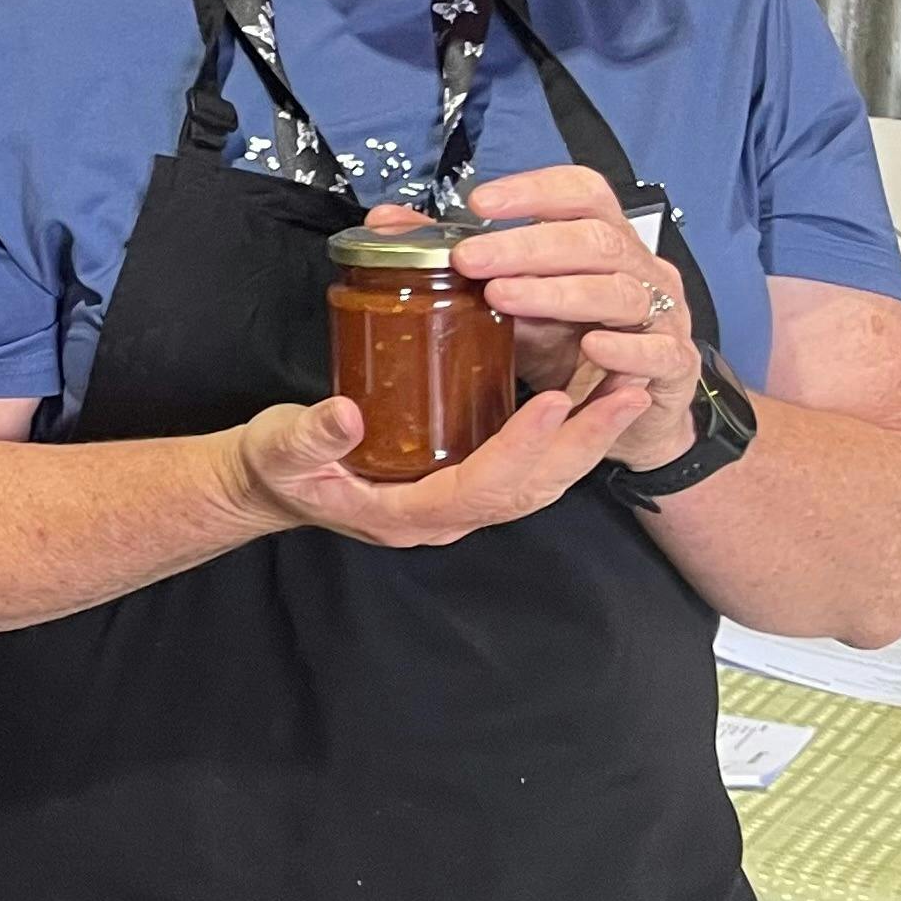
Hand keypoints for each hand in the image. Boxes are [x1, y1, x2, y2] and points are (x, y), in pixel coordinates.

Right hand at [223, 382, 656, 549]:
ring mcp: (461, 500)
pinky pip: (530, 464)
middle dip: (583, 442)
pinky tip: (590, 392)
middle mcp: (447, 515)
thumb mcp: (279, 449)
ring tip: (628, 386)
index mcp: (408, 515)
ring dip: (589, 437)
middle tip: (627, 390)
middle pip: (533, 489)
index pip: (482, 486)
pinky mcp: (466, 474)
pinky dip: (568, 433)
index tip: (552, 401)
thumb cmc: (276, 467)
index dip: (521, 447)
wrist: (272, 483)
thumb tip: (345, 414)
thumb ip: (310, 436)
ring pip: (542, 480)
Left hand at [444, 167, 704, 471]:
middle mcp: (639, 267)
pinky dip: (627, 348)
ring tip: (503, 297)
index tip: (478, 202)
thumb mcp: (511, 298)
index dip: (534, 190)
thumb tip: (387, 221)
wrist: (626, 409)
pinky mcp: (673, 363)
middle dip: (527, 246)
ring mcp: (663, 313)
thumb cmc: (567, 342)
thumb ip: (460, 259)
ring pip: (620, 290)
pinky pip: (659, 351)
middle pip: (593, 239)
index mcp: (601, 239)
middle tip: (468, 259)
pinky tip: (592, 347)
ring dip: (559, 292)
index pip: (580, 192)